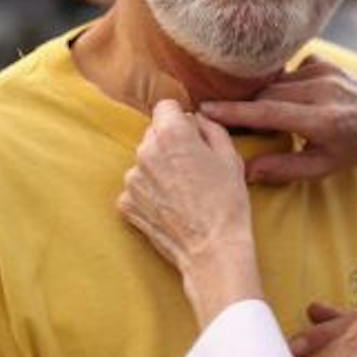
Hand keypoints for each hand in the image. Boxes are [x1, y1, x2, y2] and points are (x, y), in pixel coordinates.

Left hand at [118, 100, 262, 324]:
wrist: (212, 250)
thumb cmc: (227, 202)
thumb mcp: (230, 156)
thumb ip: (211, 127)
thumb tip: (197, 118)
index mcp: (172, 133)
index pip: (166, 106)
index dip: (181, 118)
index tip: (192, 134)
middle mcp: (145, 151)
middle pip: (154, 134)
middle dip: (170, 143)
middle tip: (193, 167)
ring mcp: (132, 179)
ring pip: (145, 161)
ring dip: (159, 169)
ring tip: (183, 192)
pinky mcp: (126, 203)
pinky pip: (137, 188)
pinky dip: (150, 194)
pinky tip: (170, 207)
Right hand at [198, 58, 356, 183]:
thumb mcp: (327, 166)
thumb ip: (286, 169)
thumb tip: (246, 171)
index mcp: (324, 120)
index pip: (269, 112)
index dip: (235, 112)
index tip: (206, 111)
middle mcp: (323, 91)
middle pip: (266, 96)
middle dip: (245, 109)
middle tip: (230, 126)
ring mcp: (323, 72)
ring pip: (275, 84)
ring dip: (263, 100)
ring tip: (262, 118)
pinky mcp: (322, 61)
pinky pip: (288, 73)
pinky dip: (281, 88)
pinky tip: (291, 101)